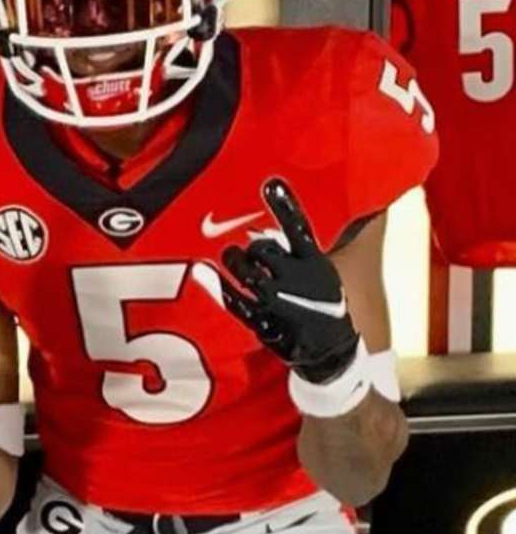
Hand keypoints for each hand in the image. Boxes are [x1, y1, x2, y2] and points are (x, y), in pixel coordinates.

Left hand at [201, 179, 359, 383]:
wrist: (330, 351)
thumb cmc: (319, 301)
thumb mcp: (319, 271)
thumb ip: (295, 249)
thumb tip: (261, 227)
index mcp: (315, 264)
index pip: (299, 229)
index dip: (286, 206)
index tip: (270, 183)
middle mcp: (298, 280)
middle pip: (263, 249)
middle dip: (252, 248)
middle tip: (250, 252)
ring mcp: (280, 301)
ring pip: (246, 271)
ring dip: (234, 261)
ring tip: (233, 260)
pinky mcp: (265, 321)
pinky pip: (234, 300)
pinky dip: (217, 285)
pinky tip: (203, 272)